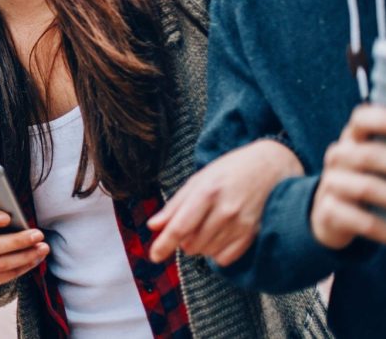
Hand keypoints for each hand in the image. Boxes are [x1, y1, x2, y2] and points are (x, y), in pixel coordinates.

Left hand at [148, 138, 301, 264]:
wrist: (272, 166)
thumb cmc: (230, 170)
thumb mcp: (199, 180)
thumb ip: (175, 205)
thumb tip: (153, 226)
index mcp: (207, 192)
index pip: (180, 227)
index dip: (164, 244)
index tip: (153, 256)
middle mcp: (225, 210)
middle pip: (192, 244)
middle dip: (183, 240)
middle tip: (190, 225)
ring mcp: (242, 224)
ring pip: (207, 252)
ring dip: (200, 245)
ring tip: (207, 225)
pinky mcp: (255, 234)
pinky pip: (226, 258)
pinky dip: (217, 252)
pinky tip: (219, 236)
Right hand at [311, 105, 385, 248]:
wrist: (330, 216)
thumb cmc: (364, 181)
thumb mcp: (374, 162)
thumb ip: (383, 152)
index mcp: (353, 139)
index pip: (361, 120)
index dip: (381, 121)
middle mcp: (338, 158)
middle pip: (366, 155)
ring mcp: (330, 184)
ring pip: (364, 188)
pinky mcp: (328, 211)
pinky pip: (360, 220)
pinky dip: (383, 229)